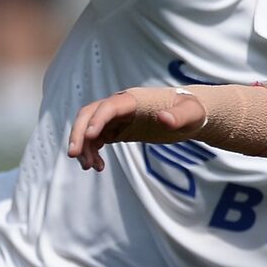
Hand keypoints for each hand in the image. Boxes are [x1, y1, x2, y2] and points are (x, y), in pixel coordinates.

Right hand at [68, 87, 206, 170]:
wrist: (189, 115)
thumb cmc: (192, 112)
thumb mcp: (191, 115)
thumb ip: (179, 117)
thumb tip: (164, 119)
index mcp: (135, 99)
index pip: (109, 106)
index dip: (98, 119)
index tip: (92, 136)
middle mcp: (121, 105)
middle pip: (90, 114)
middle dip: (79, 132)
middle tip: (74, 155)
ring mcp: (117, 117)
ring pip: (89, 128)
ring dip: (85, 146)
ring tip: (91, 167)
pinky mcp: (118, 128)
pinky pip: (96, 138)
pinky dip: (92, 151)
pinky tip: (98, 166)